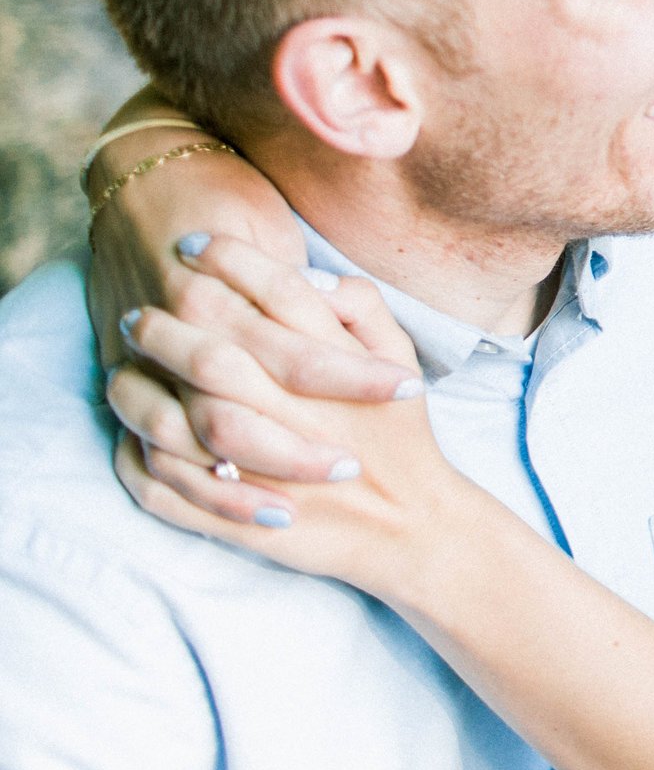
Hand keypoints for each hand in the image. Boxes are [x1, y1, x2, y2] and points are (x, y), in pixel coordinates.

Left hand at [111, 241, 460, 595]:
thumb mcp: (400, 357)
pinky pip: (168, 484)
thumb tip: (310, 276)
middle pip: (214, 350)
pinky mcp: (239, 518)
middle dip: (167, 322)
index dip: (229, 260)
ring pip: (178, 418)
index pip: (276, 294)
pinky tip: (129, 429)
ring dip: (142, 386)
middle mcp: (298, 413)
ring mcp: (265, 468)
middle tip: (138, 308)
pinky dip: (137, 455)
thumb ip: (362, 307)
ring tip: (126, 363)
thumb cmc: (402, 435)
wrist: (411, 527)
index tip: (194, 242)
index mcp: (338, 369)